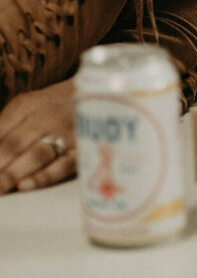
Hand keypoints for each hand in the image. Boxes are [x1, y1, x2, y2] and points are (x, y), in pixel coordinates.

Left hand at [0, 79, 76, 193]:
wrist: (106, 91)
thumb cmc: (58, 104)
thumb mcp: (29, 105)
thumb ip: (6, 126)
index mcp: (27, 104)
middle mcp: (47, 116)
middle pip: (12, 145)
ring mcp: (68, 131)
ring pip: (36, 155)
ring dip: (12, 174)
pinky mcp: (86, 147)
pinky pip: (65, 164)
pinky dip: (45, 176)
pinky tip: (26, 186)